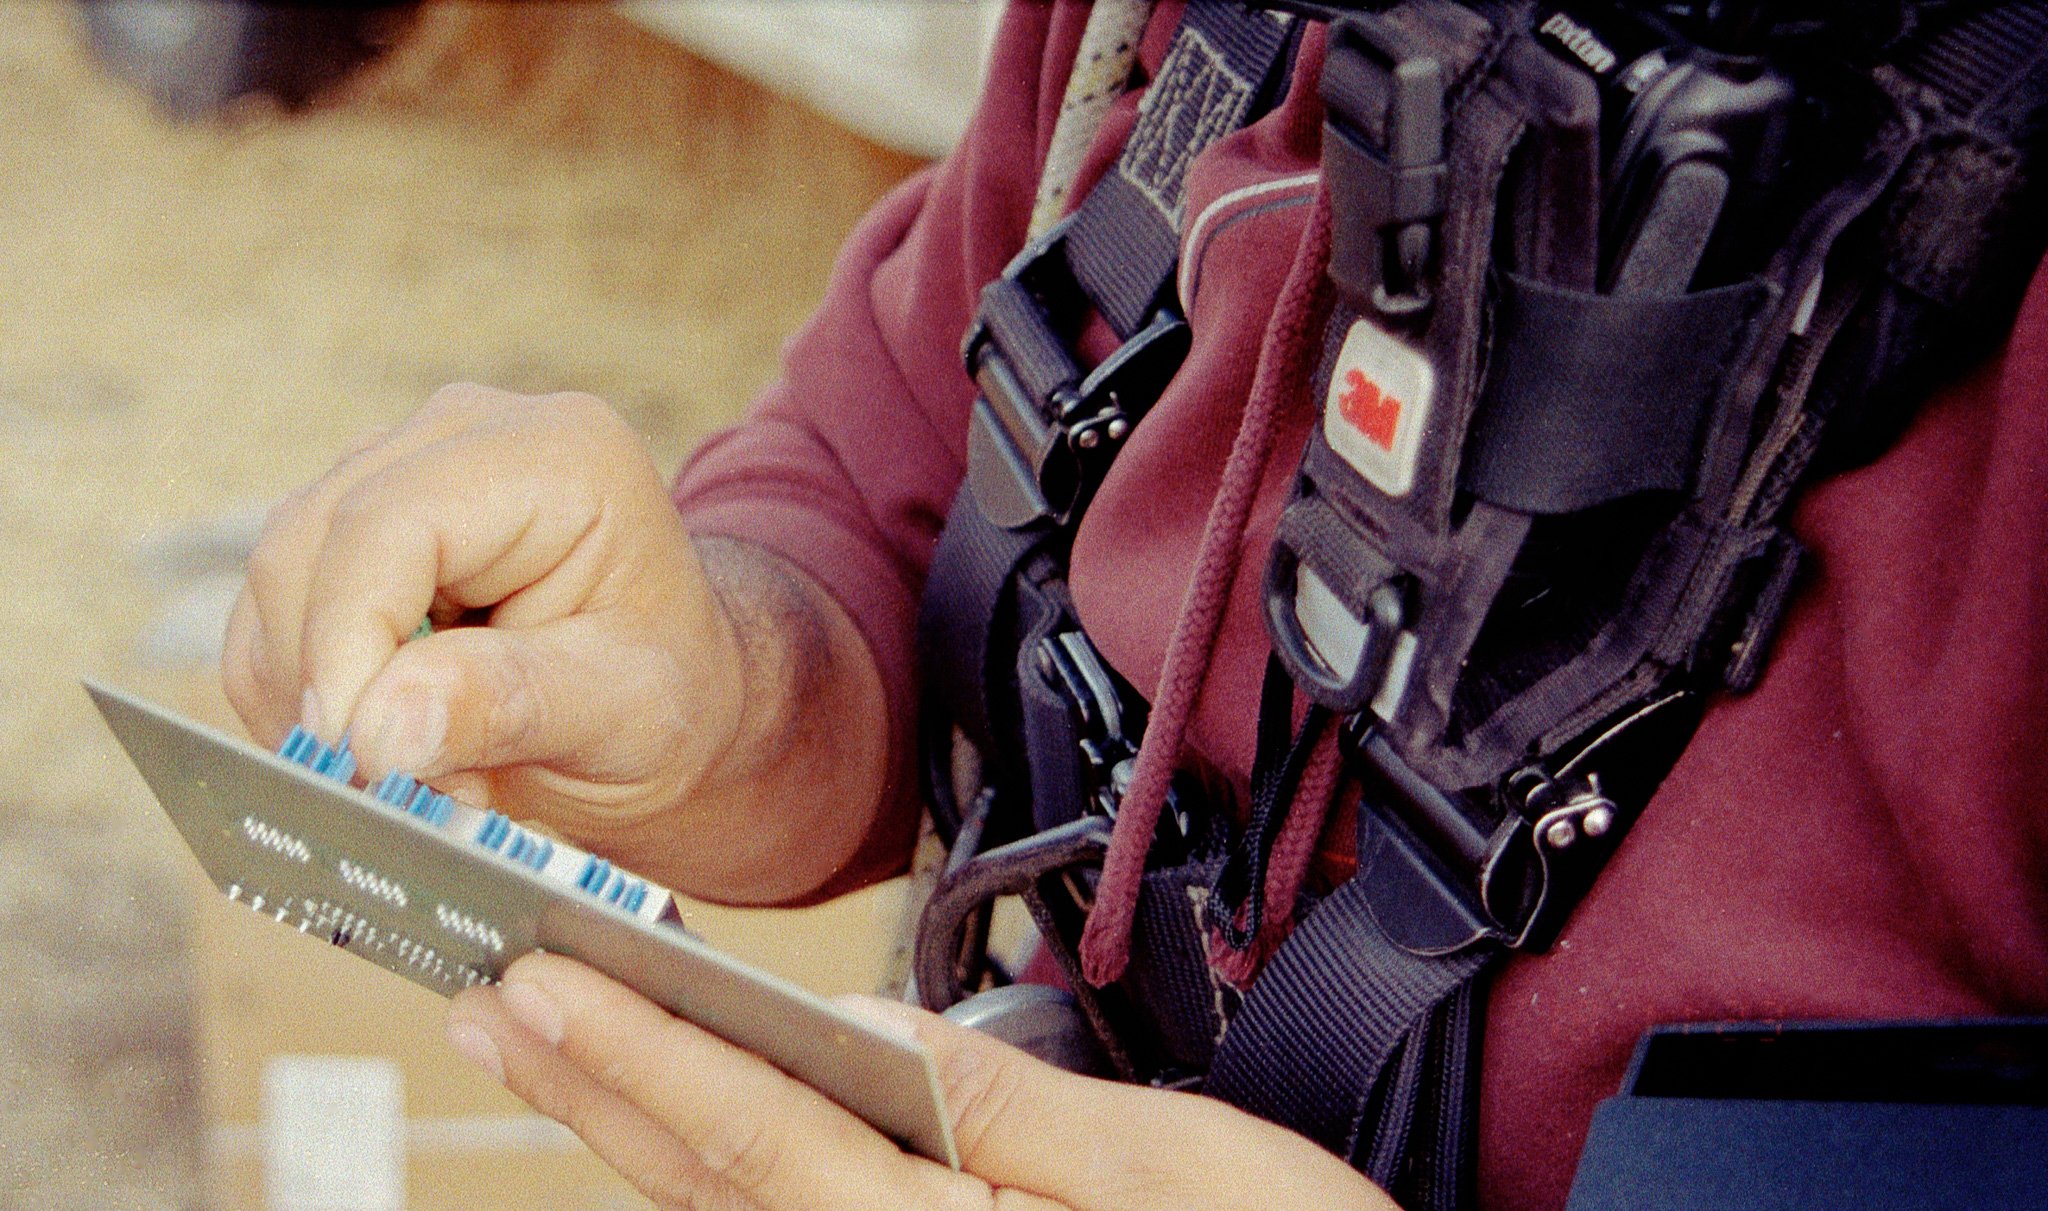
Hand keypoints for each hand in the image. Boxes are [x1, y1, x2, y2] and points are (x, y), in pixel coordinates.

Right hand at [221, 383, 888, 900]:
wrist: (670, 697)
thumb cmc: (667, 696)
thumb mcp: (622, 712)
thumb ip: (508, 706)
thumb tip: (377, 729)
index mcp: (554, 454)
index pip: (389, 525)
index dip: (347, 643)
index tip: (356, 757)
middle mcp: (463, 434)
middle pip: (310, 547)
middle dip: (334, 685)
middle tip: (404, 790)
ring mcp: (395, 470)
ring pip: (275, 583)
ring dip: (317, 701)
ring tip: (420, 775)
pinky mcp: (349, 530)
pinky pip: (270, 617)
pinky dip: (300, 700)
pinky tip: (388, 746)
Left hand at [445, 953, 1397, 1209]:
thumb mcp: (1173, 1172)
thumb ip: (1007, 1107)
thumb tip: (870, 1027)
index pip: (756, 1137)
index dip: (637, 1053)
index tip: (538, 976)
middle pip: (710, 1184)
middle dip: (590, 1084)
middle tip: (483, 997)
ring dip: (628, 1123)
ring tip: (545, 1042)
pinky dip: (711, 1167)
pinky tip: (676, 1122)